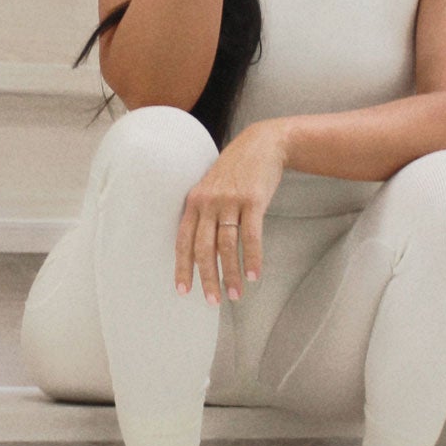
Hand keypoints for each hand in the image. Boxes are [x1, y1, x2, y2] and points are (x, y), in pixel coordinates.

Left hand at [177, 121, 289, 303]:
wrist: (262, 144)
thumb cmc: (236, 170)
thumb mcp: (212, 187)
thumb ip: (205, 214)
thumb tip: (204, 250)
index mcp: (194, 201)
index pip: (183, 240)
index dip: (183, 267)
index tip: (183, 290)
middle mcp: (208, 202)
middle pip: (203, 248)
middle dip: (207, 278)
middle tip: (212, 301)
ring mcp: (231, 201)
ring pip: (227, 246)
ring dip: (231, 274)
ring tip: (236, 294)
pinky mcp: (253, 200)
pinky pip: (251, 236)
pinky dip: (252, 258)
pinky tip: (254, 275)